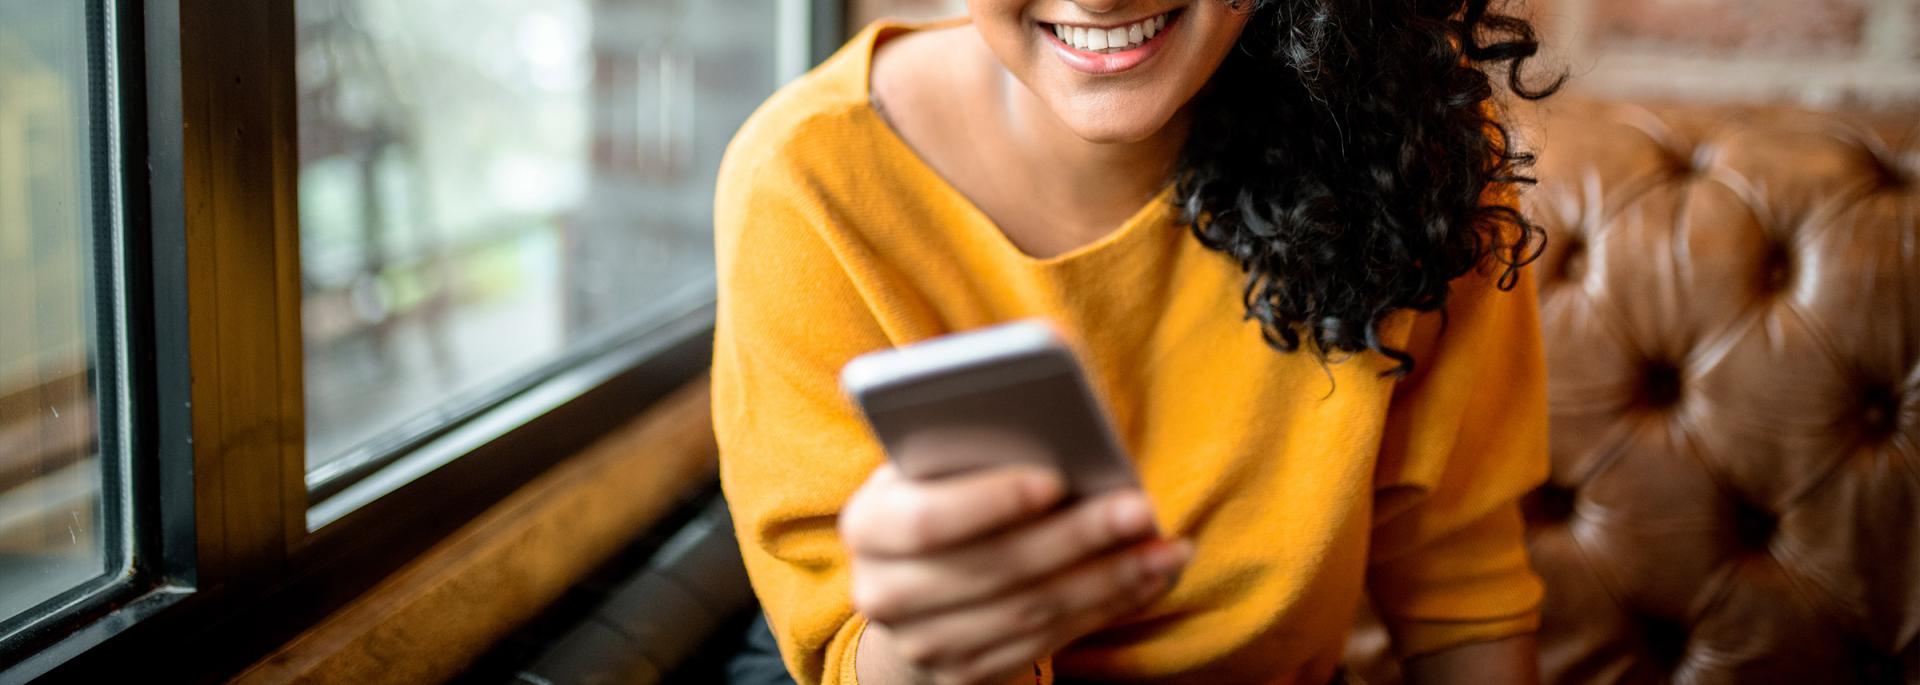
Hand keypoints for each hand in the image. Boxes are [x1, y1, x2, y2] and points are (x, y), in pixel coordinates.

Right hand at [839, 444, 1189, 684]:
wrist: (912, 584)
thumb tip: (1053, 354)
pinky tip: (1150, 576)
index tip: (1053, 477)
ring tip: (1165, 545)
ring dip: (1107, 579)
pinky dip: (1106, 608)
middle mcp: (883, 592)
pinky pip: (1046, 643)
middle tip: (1140, 507)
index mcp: (868, 523)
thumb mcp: (938, 456)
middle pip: (992, 570)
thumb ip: (976, 421)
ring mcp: (924, 641)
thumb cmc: (941, 490)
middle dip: (1074, 538)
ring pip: (1029, 612)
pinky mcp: (965, 673)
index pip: (923, 520)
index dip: (987, 502)